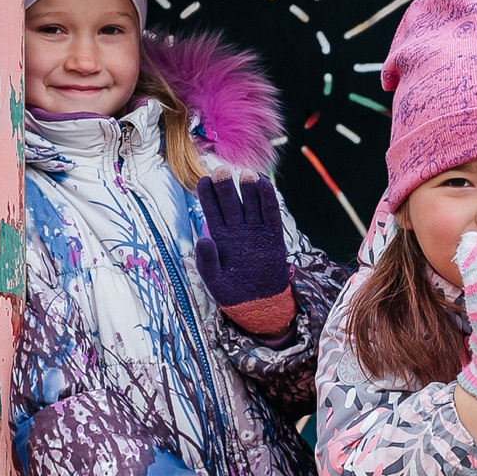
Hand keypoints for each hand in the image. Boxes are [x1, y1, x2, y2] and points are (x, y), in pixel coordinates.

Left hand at [194, 175, 295, 334]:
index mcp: (220, 237)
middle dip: (225, 187)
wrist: (258, 304)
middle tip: (221, 170)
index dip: (207, 196)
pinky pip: (270, 215)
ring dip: (248, 189)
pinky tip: (263, 185)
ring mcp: (255, 232)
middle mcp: (237, 230)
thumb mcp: (213, 280)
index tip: (203, 181)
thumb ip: (207, 261)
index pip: (212, 211)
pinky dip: (268, 200)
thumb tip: (204, 239)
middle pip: (230, 203)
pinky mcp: (273, 237)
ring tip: (245, 174)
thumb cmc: (232, 293)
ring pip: (251, 205)